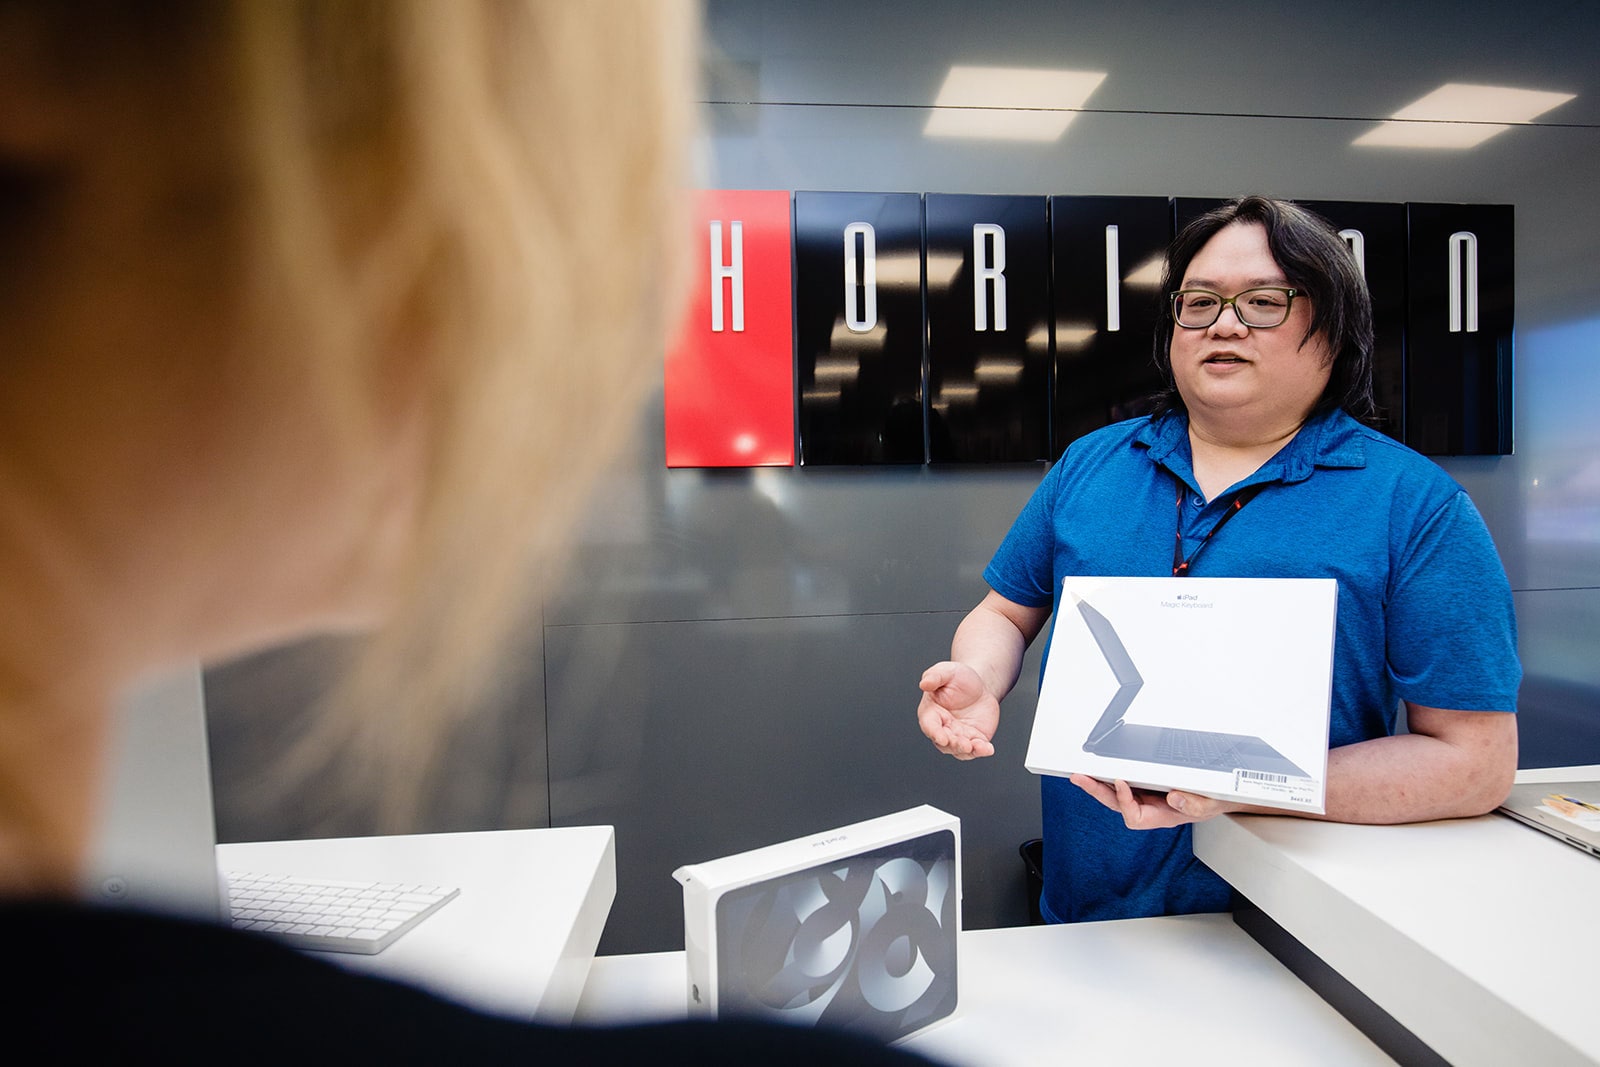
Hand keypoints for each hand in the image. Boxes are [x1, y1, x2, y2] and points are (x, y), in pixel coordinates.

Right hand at [917, 661, 998, 759]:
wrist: (980, 684)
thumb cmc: (958, 677)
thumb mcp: (947, 671)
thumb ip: (935, 676)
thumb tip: (924, 684)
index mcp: (931, 713)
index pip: (930, 726)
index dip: (935, 733)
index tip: (942, 738)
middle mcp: (943, 728)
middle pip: (944, 743)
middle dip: (954, 745)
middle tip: (964, 744)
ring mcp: (958, 736)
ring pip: (959, 750)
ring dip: (967, 751)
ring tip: (977, 746)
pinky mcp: (974, 739)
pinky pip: (976, 749)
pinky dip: (982, 750)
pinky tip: (988, 748)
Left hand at [1068, 774, 1240, 828]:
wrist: (1215, 795)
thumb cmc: (1210, 802)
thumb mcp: (1208, 805)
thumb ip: (1193, 805)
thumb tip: (1173, 797)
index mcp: (1160, 817)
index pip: (1134, 816)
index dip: (1124, 801)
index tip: (1121, 782)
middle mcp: (1148, 808)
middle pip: (1116, 804)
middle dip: (1096, 791)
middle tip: (1079, 778)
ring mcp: (1144, 797)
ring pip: (1115, 794)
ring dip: (1097, 784)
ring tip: (1081, 773)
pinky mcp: (1144, 785)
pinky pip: (1123, 783)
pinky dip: (1110, 776)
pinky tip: (1099, 769)